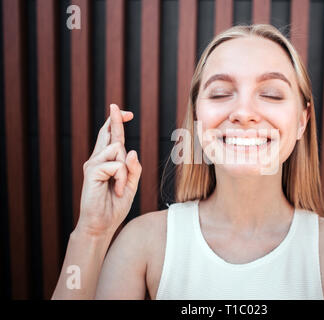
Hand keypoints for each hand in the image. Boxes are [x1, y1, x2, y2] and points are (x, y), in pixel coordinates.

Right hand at [76, 104, 141, 236]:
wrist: (102, 224)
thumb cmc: (115, 205)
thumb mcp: (130, 185)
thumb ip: (133, 168)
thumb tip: (132, 150)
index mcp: (107, 162)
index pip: (112, 137)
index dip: (117, 123)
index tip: (125, 112)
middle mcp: (98, 159)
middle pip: (108, 134)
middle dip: (115, 119)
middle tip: (117, 106)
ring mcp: (93, 164)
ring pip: (117, 149)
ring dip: (126, 170)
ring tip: (120, 187)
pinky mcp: (92, 171)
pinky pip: (116, 165)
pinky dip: (121, 178)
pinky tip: (117, 190)